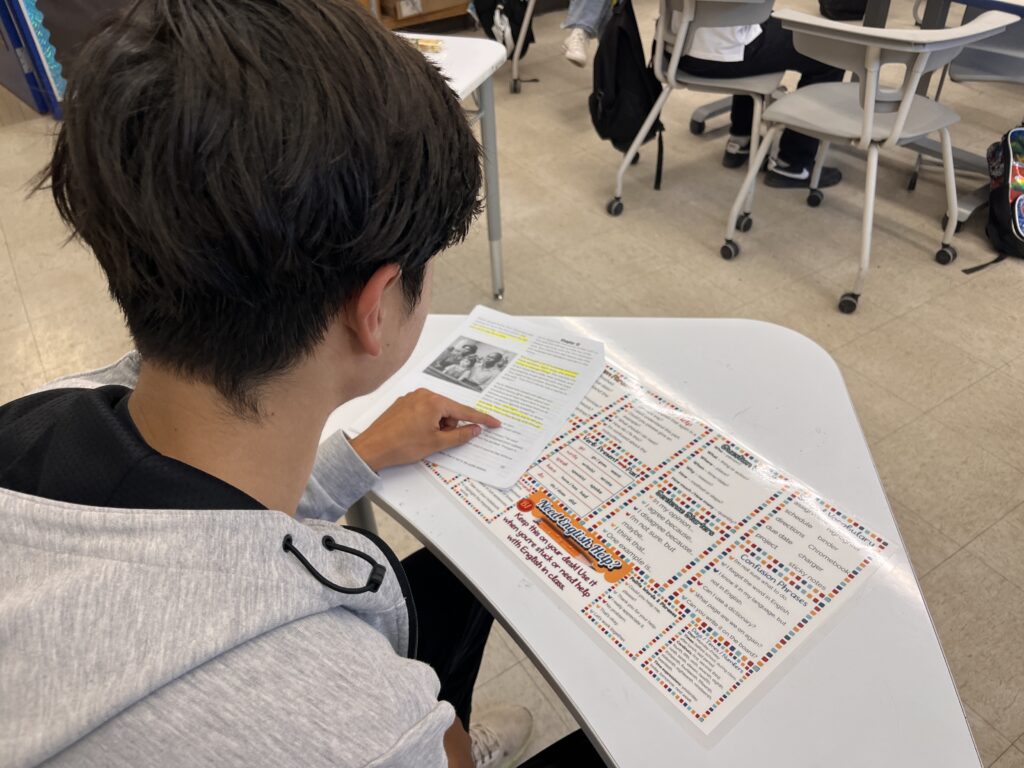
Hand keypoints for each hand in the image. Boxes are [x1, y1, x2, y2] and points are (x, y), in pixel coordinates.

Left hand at [350, 388, 500, 471]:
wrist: (373, 448)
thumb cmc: (402, 445)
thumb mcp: (436, 443)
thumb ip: (460, 436)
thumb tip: (474, 430)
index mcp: (435, 402)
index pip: (465, 411)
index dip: (481, 419)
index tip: (494, 423)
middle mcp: (424, 394)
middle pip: (449, 410)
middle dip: (451, 426)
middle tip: (439, 440)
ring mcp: (412, 397)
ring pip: (436, 411)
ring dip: (438, 425)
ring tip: (424, 439)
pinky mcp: (403, 404)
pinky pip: (424, 411)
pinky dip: (427, 422)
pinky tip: (417, 434)